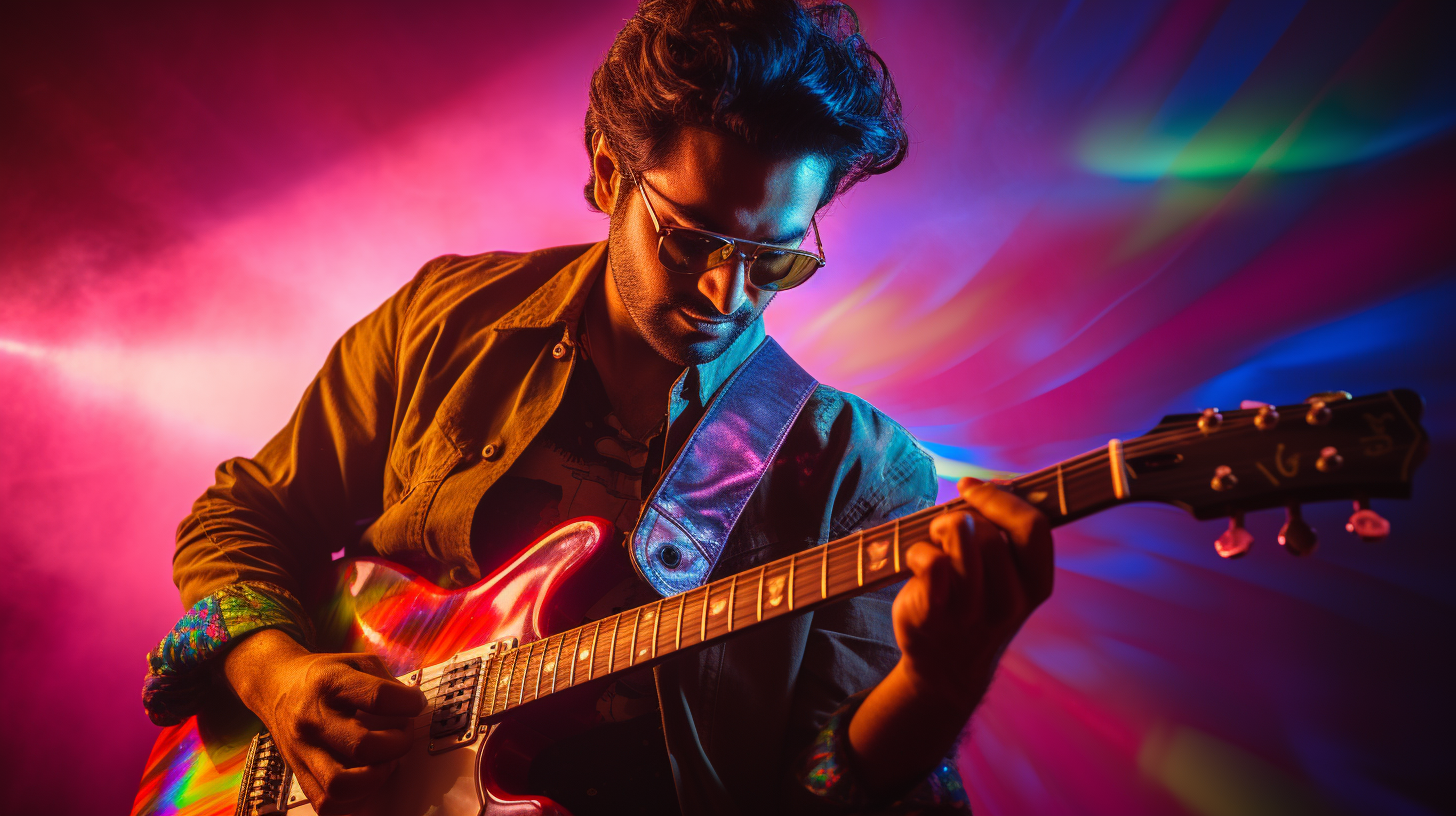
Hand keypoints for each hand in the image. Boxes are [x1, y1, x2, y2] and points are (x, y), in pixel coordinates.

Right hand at [222, 629, 426, 814]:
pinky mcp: (298, 773)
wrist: (275, 686)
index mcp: (331, 684)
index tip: (415, 703)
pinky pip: (326, 804)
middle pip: (363, 746)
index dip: (408, 703)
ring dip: (375, 778)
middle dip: (397, 744)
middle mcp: (313, 719)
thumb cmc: (323, 676)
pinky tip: (365, 778)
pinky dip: (354, 799)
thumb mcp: (356, 661)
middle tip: (401, 735)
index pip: (378, 697)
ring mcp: (303, 751)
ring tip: (384, 761)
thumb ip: (387, 681)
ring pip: (340, 785)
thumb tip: (413, 706)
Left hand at [892, 476, 1054, 714]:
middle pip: (989, 531)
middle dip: (962, 517)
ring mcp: (972, 612)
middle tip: (945, 529)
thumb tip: (984, 485)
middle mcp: (1010, 602)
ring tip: (933, 540)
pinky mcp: (935, 617)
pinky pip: (932, 561)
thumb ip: (1002, 536)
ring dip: (940, 528)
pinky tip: (916, 562)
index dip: (1001, 498)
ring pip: (961, 538)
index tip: (972, 487)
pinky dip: (918, 550)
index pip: (1033, 527)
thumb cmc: (973, 608)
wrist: (946, 672)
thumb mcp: (1003, 579)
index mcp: (1035, 586)